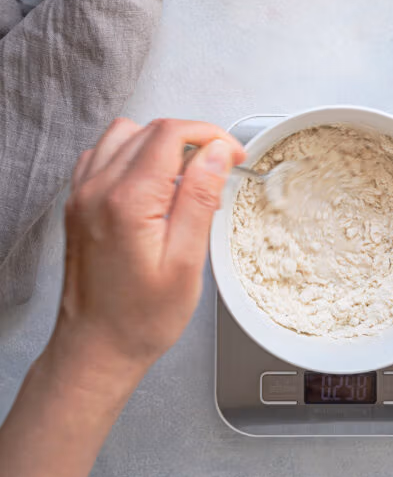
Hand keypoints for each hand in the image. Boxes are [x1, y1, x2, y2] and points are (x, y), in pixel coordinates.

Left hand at [0, 117, 244, 476]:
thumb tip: (217, 152)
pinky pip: (103, 154)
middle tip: (216, 168)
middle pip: (151, 129)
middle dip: (191, 139)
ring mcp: (82, 194)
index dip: (210, 135)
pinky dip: (131, 154)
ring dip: (160, 142)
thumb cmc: (140, 318)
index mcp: (128, 201)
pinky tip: (151, 183)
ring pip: (125, 133)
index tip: (232, 154)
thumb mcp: (186, 262)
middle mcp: (98, 189)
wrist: (95, 348)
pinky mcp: (77, 202)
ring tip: (184, 176)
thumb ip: (200, 198)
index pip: (172, 133)